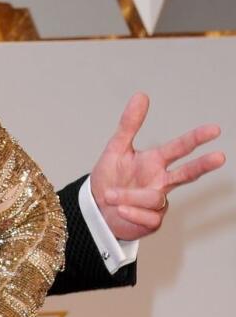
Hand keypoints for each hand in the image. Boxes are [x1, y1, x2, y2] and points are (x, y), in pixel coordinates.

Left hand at [91, 93, 225, 240]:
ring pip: (153, 197)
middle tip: (220, 157)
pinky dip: (130, 211)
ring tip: (110, 194)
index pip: (179, 148)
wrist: (96, 209)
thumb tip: (141, 95)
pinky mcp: (154, 221)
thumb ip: (129, 124)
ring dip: (128, 195)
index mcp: (155, 162)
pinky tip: (120, 210)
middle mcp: (161, 181)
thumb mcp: (115, 149)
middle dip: (202, 165)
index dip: (196, 139)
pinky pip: (146, 216)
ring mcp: (160, 202)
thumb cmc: (110, 178)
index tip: (214, 130)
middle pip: (187, 173)